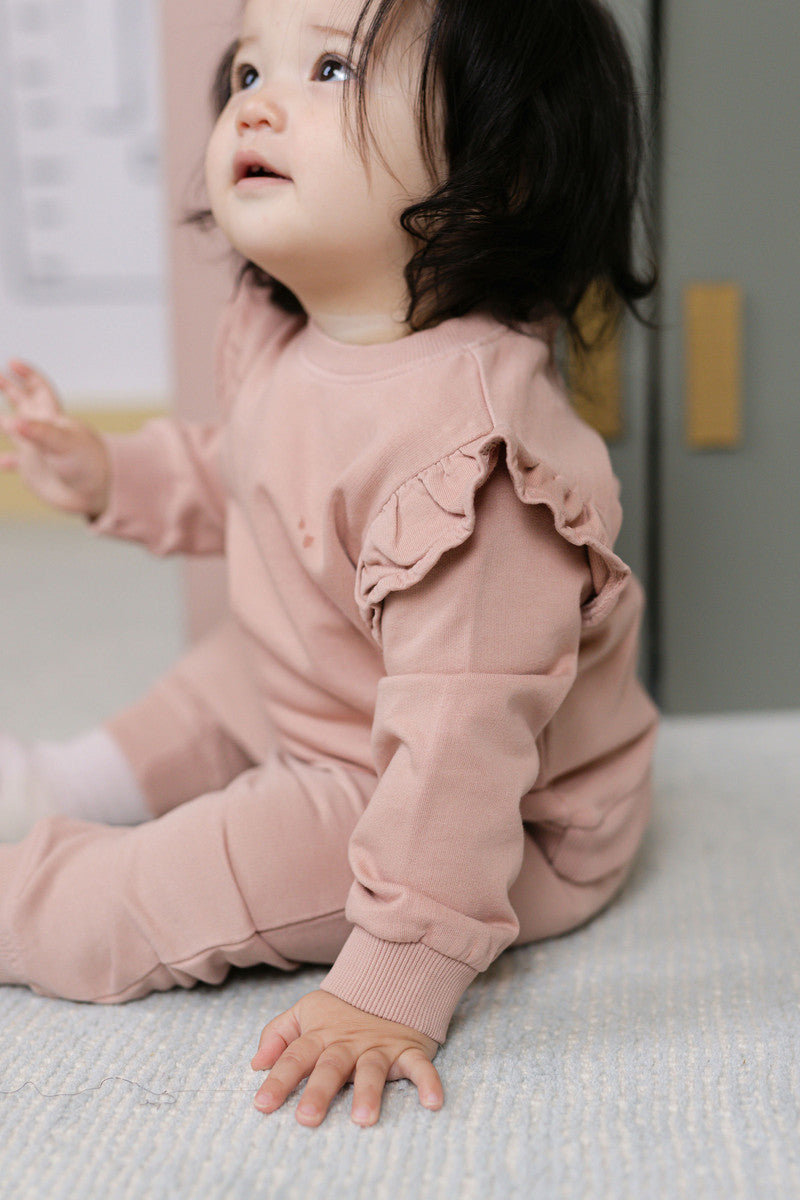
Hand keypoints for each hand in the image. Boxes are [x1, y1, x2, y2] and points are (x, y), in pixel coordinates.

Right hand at [0, 359, 110, 517]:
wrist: (96, 493)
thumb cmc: (86, 464)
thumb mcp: (64, 444)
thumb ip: (39, 433)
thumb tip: (13, 422)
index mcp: (53, 418)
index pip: (38, 388)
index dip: (27, 374)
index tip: (12, 362)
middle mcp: (42, 431)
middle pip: (25, 402)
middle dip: (11, 389)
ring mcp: (37, 449)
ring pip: (16, 429)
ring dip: (4, 421)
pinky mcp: (33, 470)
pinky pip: (15, 462)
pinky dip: (4, 460)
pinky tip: (0, 463)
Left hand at [251, 989, 443, 1126]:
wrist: (389, 978)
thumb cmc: (342, 1007)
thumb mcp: (305, 1012)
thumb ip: (278, 1035)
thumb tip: (256, 1064)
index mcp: (320, 1035)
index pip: (294, 1058)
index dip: (278, 1080)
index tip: (262, 1105)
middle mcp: (348, 1043)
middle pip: (331, 1067)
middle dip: (319, 1092)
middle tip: (307, 1119)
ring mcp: (379, 1046)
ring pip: (372, 1069)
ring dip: (368, 1093)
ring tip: (362, 1120)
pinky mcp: (408, 1048)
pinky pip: (420, 1066)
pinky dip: (428, 1082)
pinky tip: (433, 1103)